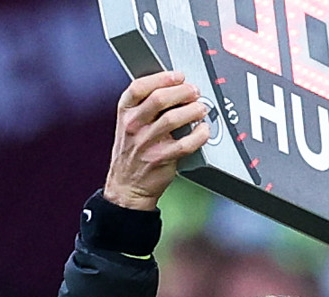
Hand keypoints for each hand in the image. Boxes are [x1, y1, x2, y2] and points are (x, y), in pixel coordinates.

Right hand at [105, 73, 210, 210]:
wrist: (127, 187)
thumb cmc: (132, 153)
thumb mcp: (128, 124)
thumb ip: (145, 105)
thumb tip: (175, 89)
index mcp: (125, 113)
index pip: (140, 87)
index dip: (162, 77)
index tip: (178, 76)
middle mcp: (133, 126)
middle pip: (159, 99)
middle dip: (182, 91)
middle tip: (194, 92)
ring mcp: (146, 143)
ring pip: (172, 119)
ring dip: (192, 110)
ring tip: (201, 109)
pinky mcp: (160, 159)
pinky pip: (184, 144)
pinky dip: (198, 135)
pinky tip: (203, 131)